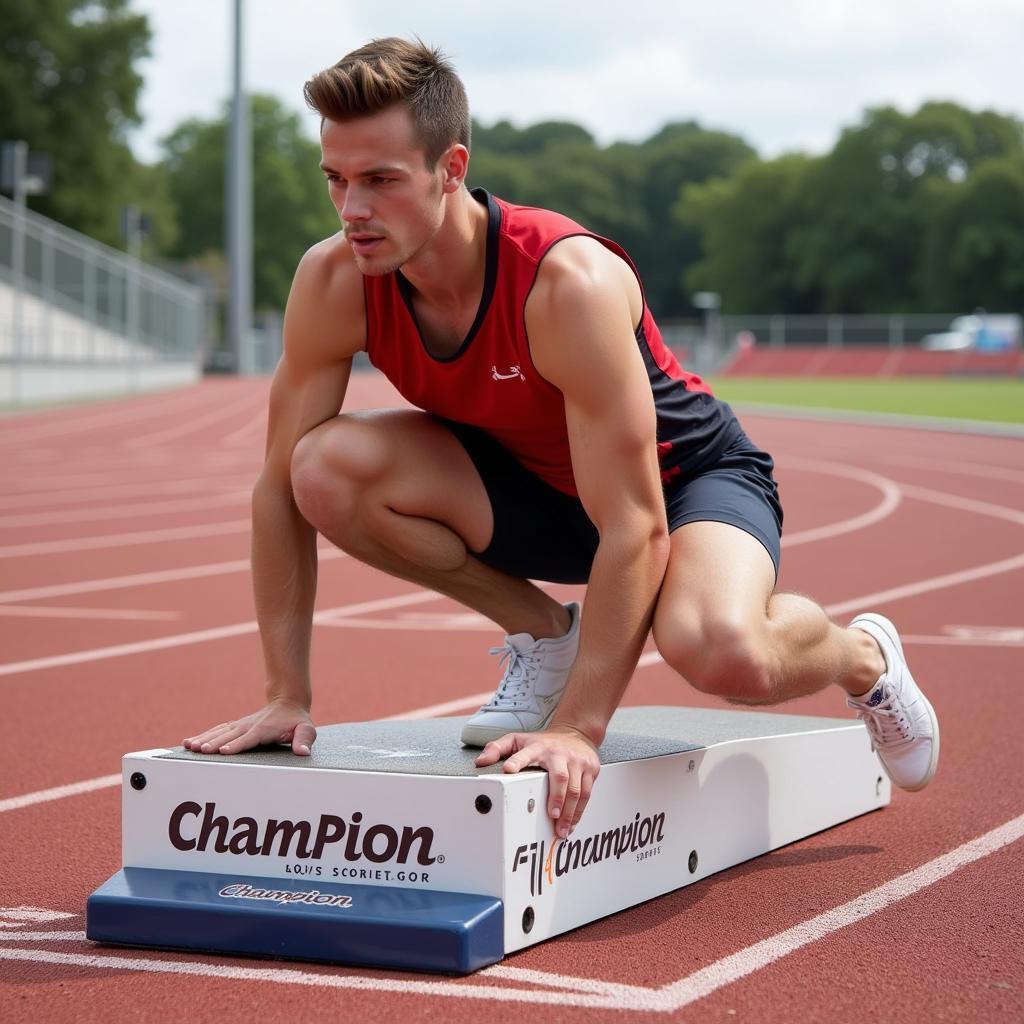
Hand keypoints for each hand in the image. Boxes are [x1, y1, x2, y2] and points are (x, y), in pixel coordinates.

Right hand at [183, 697, 316, 755]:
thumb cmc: (297, 720)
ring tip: (188, 746)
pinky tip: (188, 742)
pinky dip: (203, 735)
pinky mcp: (235, 727)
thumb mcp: (306, 729)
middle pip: (229, 736)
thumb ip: (304, 739)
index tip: (223, 751)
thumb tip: (303, 752)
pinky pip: (217, 731)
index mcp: (265, 729)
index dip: (237, 745)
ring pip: (219, 732)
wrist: (287, 703)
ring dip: (204, 738)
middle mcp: (249, 726)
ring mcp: (240, 725)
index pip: (249, 738)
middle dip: (214, 743)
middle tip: (200, 751)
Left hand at [475, 725, 599, 837]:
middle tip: (552, 816)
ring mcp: (577, 761)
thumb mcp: (518, 740)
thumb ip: (498, 748)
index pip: (525, 754)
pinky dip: (579, 811)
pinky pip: (587, 793)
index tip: (508, 770)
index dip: (516, 761)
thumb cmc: (543, 742)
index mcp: (537, 747)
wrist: (577, 732)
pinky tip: (571, 823)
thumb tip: (480, 762)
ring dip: (569, 812)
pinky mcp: (591, 769)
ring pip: (576, 789)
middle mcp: (559, 754)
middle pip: (559, 777)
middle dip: (556, 798)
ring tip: (561, 830)